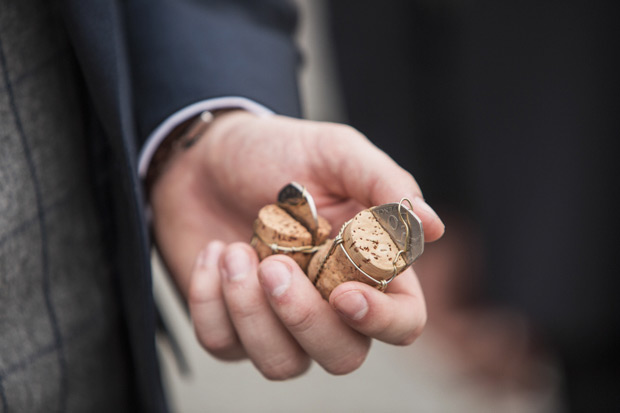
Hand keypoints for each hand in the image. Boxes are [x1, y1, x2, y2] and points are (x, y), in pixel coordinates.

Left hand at [150, 110, 443, 377]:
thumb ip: (384, 184)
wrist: (205, 156)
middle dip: (305, 319)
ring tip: (233, 250)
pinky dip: (208, 302)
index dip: (382, 321)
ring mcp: (278, 320)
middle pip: (342, 356)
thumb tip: (432, 226)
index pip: (402, 321)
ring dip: (251, 312)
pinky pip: (224, 345)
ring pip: (282, 364)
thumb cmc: (277, 151)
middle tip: (272, 264)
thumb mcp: (334, 153)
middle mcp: (329, 303)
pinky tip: (212, 254)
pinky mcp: (231, 325)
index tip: (344, 295)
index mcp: (367, 266)